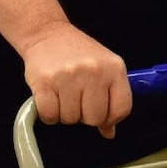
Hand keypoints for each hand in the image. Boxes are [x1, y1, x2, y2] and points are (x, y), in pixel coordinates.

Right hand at [22, 21, 131, 138]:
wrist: (48, 34)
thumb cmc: (79, 54)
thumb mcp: (104, 69)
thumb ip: (111, 98)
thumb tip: (109, 133)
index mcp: (115, 68)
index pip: (122, 109)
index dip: (111, 119)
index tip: (101, 114)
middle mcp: (94, 71)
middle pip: (94, 118)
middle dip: (85, 115)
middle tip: (78, 99)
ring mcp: (69, 76)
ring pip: (70, 119)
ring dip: (65, 113)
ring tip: (63, 93)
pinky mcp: (44, 82)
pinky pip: (50, 117)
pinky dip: (48, 114)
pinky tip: (50, 97)